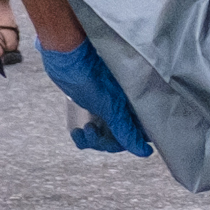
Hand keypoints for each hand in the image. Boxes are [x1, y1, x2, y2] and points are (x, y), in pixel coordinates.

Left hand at [41, 40, 152, 156]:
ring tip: (84, 130)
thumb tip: (145, 152)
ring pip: (105, 136)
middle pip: (122, 138)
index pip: (140, 133)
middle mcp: (124, 107)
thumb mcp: (110, 107)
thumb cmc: (89, 75)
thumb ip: (127, 130)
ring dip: (94, 139)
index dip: (131, 141)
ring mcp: (108, 107)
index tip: (117, 141)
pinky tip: (76, 132)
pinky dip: (83, 137)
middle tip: (92, 131)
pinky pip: (91, 132)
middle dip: (106, 141)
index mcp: (133, 104)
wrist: (65, 56)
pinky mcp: (92, 108)